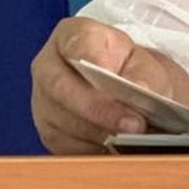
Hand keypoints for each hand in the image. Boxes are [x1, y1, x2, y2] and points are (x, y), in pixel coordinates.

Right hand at [30, 17, 188, 154]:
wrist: (125, 94)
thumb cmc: (131, 72)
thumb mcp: (145, 65)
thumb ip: (145, 75)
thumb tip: (139, 90)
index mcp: (72, 37)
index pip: (76, 43)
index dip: (93, 60)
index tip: (111, 75)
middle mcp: (48, 66)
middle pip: (61, 87)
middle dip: (100, 109)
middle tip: (134, 124)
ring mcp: (43, 101)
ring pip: (63, 121)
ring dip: (100, 134)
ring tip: (133, 141)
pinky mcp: (49, 132)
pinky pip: (66, 145)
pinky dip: (94, 150)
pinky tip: (117, 150)